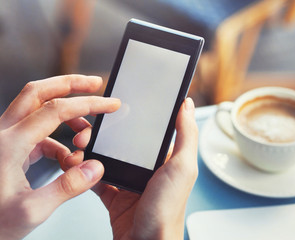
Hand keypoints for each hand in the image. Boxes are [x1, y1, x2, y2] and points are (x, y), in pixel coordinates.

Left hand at [0, 75, 119, 239]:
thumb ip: (67, 187)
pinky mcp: (9, 148)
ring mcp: (5, 139)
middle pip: (39, 92)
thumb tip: (95, 168)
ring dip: (67, 117)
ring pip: (38, 110)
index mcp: (9, 144)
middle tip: (95, 84)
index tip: (110, 104)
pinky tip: (68, 159)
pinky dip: (59, 140)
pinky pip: (38, 132)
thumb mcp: (31, 211)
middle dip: (71, 84)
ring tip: (85, 138)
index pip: (56, 110)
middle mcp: (4, 134)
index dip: (88, 104)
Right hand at [65, 98, 198, 239]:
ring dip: (91, 150)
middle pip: (122, 142)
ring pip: (107, 158)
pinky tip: (77, 163)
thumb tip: (187, 105)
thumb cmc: (167, 211)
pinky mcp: (115, 195)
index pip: (146, 130)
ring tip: (80, 146)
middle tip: (88, 132)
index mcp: (165, 158)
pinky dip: (85, 171)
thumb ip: (186, 135)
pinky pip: (97, 178)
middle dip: (103, 133)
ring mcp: (130, 181)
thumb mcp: (182, 167)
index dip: (129, 118)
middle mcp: (148, 168)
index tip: (112, 108)